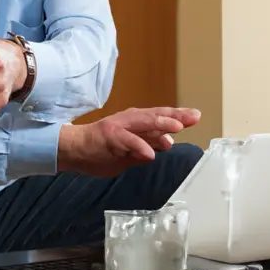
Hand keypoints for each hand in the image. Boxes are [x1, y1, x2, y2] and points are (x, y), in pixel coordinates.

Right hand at [57, 107, 200, 177]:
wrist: (75, 148)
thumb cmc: (101, 147)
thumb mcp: (130, 147)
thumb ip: (148, 143)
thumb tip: (168, 143)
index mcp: (135, 122)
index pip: (159, 117)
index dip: (177, 116)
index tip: (195, 116)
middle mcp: (129, 121)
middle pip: (155, 116)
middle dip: (175, 116)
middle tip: (193, 116)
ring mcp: (119, 128)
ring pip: (143, 124)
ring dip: (160, 124)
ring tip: (177, 126)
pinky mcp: (109, 137)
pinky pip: (127, 142)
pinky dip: (138, 146)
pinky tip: (150, 153)